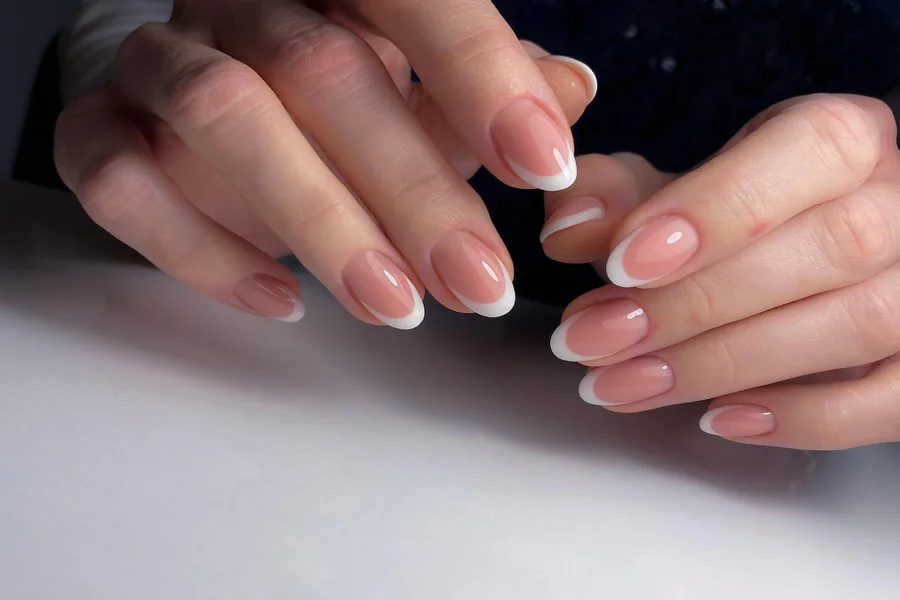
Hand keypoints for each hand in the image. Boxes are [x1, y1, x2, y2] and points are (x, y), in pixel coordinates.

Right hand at [55, 0, 594, 326]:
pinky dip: (203, 253)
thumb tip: (569, 93)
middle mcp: (239, 3)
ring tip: (396, 309)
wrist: (199, 105)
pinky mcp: (97, 131)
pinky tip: (284, 303)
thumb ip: (487, 94)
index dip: (481, 73)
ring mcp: (158, 63)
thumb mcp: (422, 91)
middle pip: (321, 69)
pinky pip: (122, 181)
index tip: (544, 169)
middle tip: (480, 284)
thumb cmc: (332, 102)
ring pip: (223, 115)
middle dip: (414, 189)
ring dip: (319, 223)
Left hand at [544, 94, 899, 449]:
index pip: (810, 151)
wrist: (825, 247)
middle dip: (693, 304)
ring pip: (858, 325)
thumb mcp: (684, 190)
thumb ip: (620, 198)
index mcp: (847, 139)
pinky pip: (894, 399)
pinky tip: (718, 418)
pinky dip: (805, 418)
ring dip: (724, 365)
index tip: (623, 262)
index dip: (717, 209)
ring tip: (622, 384)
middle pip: (829, 247)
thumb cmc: (749, 220)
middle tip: (592, 338)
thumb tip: (564, 226)